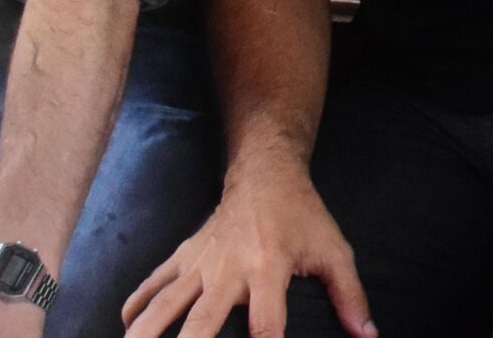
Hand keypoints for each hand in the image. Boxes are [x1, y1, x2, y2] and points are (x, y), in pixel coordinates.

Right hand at [123, 156, 374, 337]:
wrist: (265, 171)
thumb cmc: (302, 216)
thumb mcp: (333, 250)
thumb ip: (350, 295)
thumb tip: (367, 336)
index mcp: (268, 269)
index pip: (266, 325)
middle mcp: (229, 269)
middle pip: (202, 321)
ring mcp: (201, 262)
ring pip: (166, 303)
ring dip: (146, 331)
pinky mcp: (185, 254)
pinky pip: (155, 282)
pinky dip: (137, 303)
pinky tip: (125, 323)